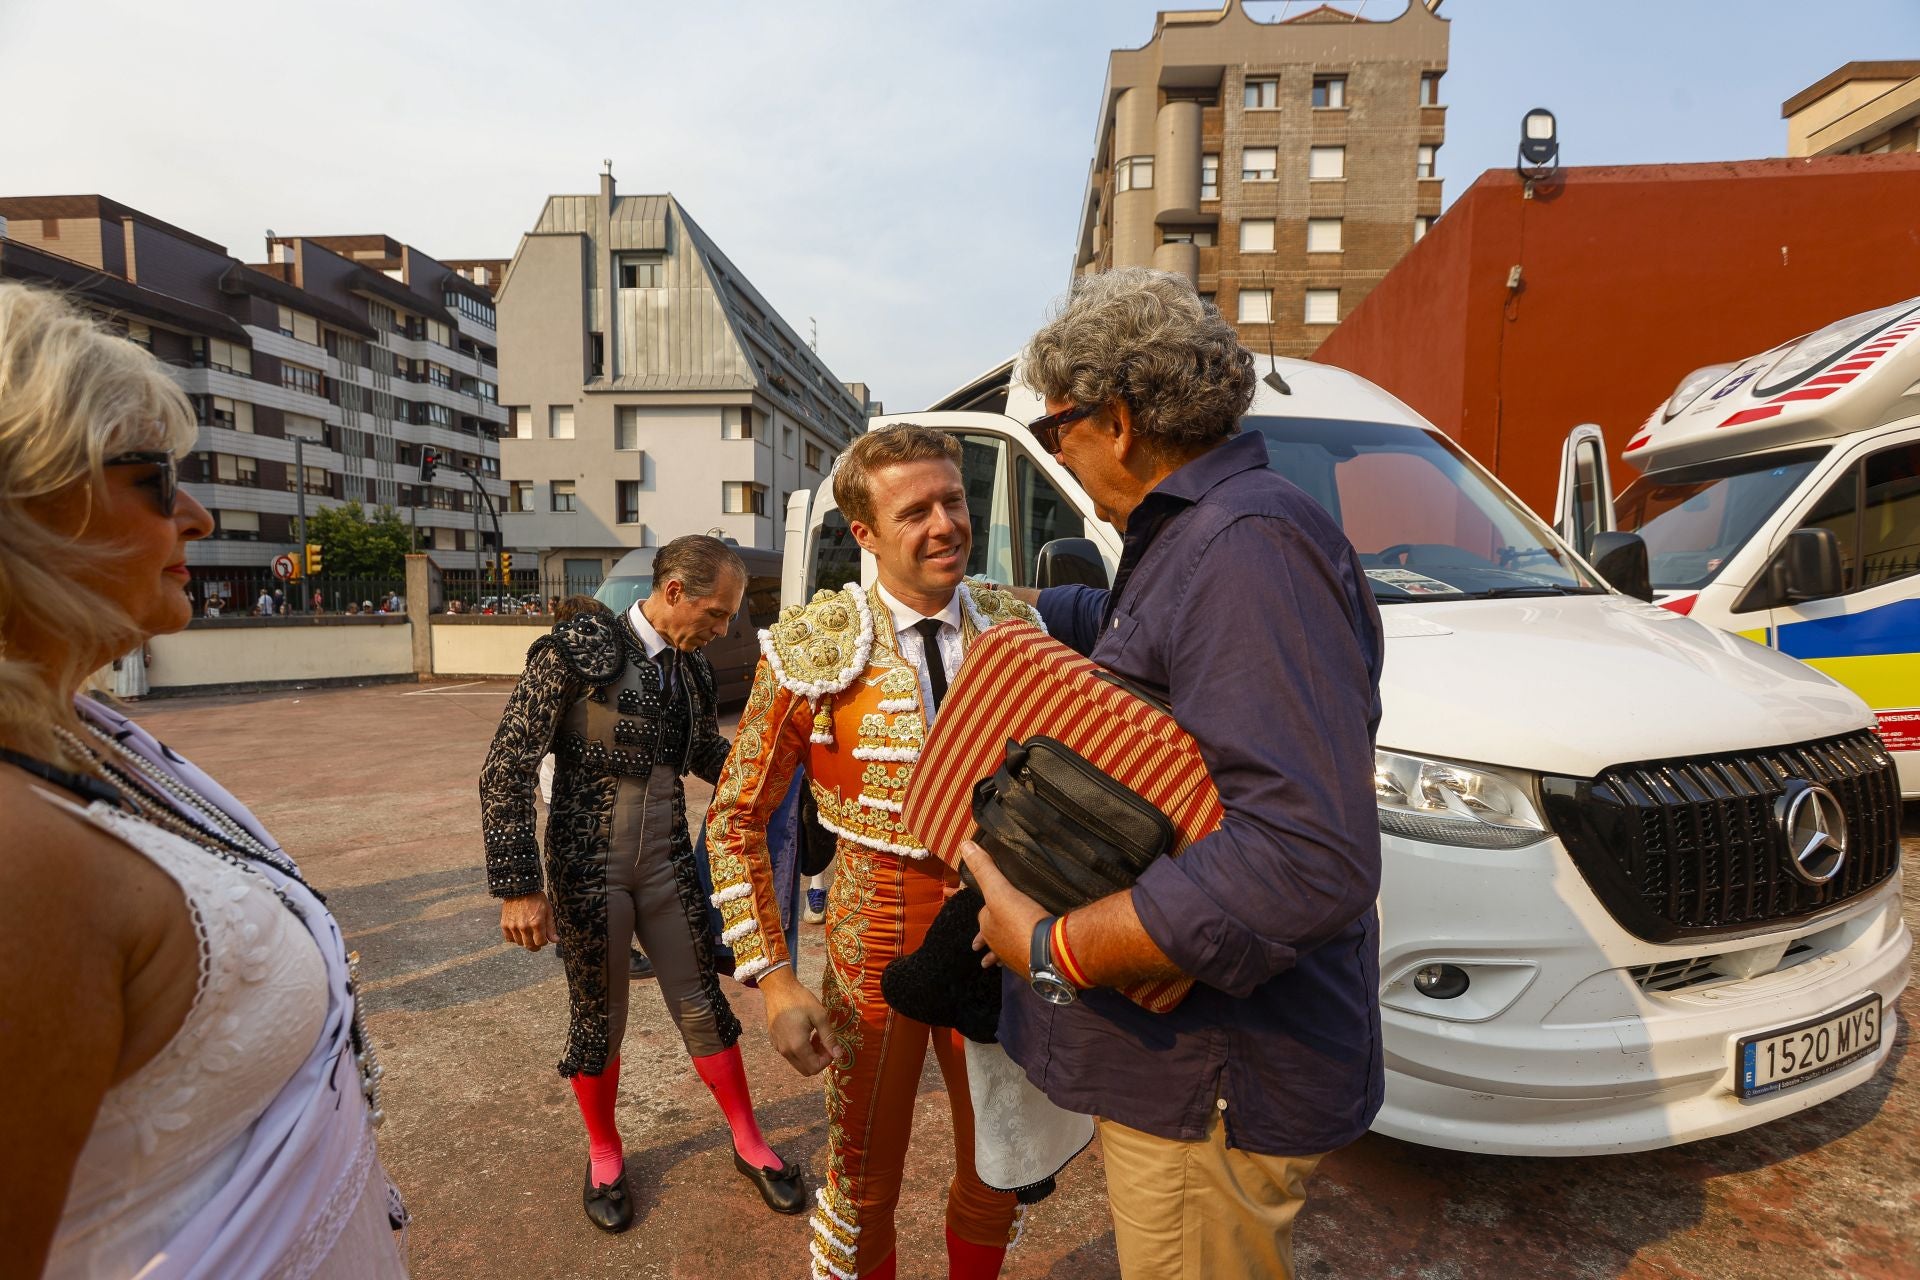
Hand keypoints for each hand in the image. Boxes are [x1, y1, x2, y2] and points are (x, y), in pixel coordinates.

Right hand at [500, 893, 556, 951]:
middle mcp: (524, 927)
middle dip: (535, 946)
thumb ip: (551, 927)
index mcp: (536, 923)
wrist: (520, 888)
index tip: (544, 939)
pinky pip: (509, 939)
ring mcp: (513, 926)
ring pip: (519, 943)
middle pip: (529, 946)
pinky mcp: (504, 924)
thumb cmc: (536, 898)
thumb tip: (556, 940)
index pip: (540, 943)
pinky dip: (514, 938)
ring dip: (525, 941)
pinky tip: (518, 932)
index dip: (543, 943)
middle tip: (536, 942)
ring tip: (528, 934)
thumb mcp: (548, 910)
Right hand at [760, 966, 844, 1076]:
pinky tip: (803, 1032)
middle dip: (819, 1059)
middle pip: (806, 1070)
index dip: (827, 1060)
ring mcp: (778, 1047)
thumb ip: (829, 1037)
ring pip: (798, 1063)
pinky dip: (800, 1049)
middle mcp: (785, 1051)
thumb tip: (839, 1054)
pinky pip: (790, 1054)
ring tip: (815, 1035)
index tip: (831, 1044)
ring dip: (809, 1055)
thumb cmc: (800, 1000)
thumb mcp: (819, 1016)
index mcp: (797, 1046)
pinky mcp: (774, 1042)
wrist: (777, 989)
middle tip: (823, 1041)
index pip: (815, 1068)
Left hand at [960, 839, 1046, 982]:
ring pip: (1003, 952)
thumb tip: (964, 846)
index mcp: (988, 927)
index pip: (983, 913)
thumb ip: (984, 869)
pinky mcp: (1032, 967)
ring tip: (992, 962)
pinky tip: (1025, 962)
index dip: (987, 907)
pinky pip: (1023, 961)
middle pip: (992, 935)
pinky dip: (1021, 959)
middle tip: (978, 945)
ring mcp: (1014, 958)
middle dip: (988, 937)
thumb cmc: (1022, 920)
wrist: (1051, 952)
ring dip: (999, 953)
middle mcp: (997, 945)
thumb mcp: (1000, 890)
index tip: (990, 904)